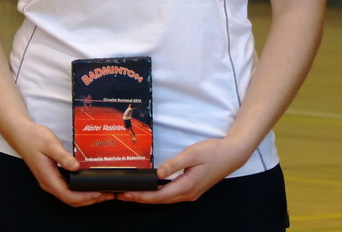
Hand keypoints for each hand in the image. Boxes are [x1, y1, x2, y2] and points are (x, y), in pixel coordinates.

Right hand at [13, 121, 114, 207]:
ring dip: (86, 196)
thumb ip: (63, 157)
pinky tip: (88, 183)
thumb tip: (77, 167)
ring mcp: (50, 180)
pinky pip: (68, 188)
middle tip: (107, 194)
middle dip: (90, 200)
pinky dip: (80, 190)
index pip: (68, 196)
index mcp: (47, 177)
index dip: (85, 197)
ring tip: (102, 191)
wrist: (20, 133)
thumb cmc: (33, 137)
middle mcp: (49, 183)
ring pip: (70, 196)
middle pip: (71, 200)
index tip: (99, 193)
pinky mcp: (52, 176)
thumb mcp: (50, 144)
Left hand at [118, 137, 248, 203]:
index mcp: (187, 186)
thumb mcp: (191, 155)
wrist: (232, 155)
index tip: (126, 194)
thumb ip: (173, 164)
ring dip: (148, 197)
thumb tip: (157, 174)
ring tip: (132, 192)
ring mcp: (191, 192)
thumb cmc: (212, 152)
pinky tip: (150, 189)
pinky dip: (158, 193)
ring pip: (165, 199)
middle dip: (140, 198)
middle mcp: (188, 193)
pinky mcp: (192, 188)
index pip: (159, 196)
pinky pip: (171, 194)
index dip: (141, 196)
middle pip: (160, 200)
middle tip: (121, 194)